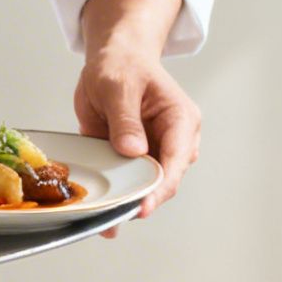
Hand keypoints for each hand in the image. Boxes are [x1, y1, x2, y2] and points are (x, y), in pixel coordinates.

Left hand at [75, 47, 199, 228]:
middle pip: (164, 181)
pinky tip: (101, 215)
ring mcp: (156, 152)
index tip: (142, 207)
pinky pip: (128, 183)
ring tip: (106, 222)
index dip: (160, 187)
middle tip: (116, 218)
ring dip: (127, 203)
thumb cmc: (123, 65)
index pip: (176, 160)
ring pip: (147, 187)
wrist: (114, 59)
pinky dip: (117, 197)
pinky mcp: (136, 159)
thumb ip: (125, 119)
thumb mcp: (118, 86)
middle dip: (142, 201)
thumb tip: (134, 150)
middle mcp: (174, 140)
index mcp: (180, 120)